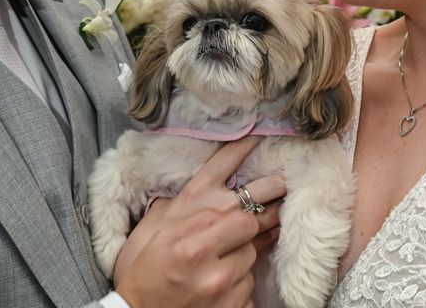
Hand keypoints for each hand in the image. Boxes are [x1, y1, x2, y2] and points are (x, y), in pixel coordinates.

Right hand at [114, 136, 285, 305]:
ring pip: (254, 250)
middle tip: (281, 190)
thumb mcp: (154, 227)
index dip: (244, 151)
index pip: (222, 174)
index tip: (260, 134)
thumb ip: (182, 204)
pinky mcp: (233, 303)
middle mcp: (205, 243)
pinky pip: (250, 281)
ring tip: (224, 258)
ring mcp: (221, 276)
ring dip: (245, 251)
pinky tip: (222, 284)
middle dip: (269, 200)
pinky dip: (240, 281)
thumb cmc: (144, 268)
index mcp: (185, 219)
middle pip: (255, 211)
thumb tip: (207, 184)